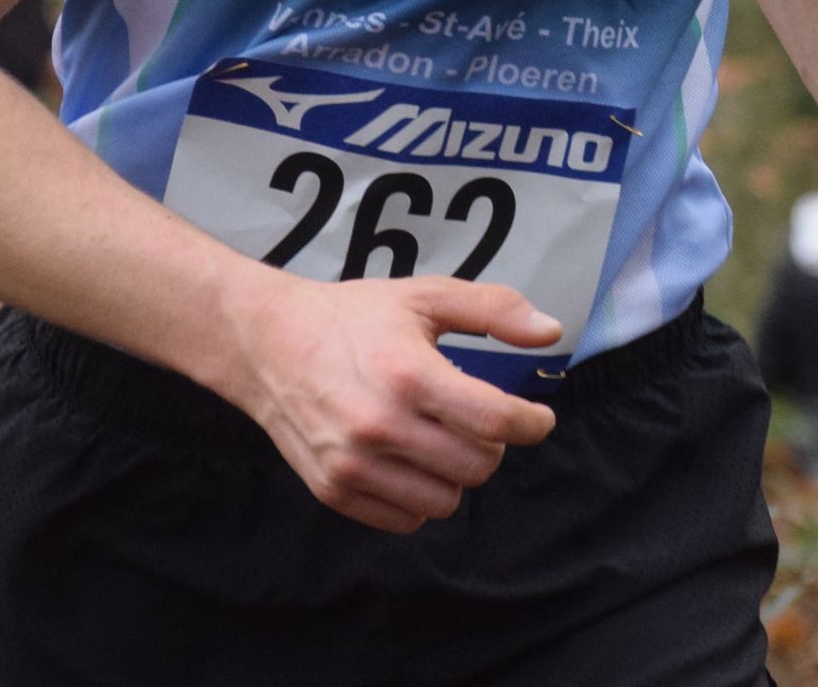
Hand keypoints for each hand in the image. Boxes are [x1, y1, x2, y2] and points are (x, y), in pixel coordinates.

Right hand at [213, 272, 561, 532]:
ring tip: (438, 438)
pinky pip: (406, 519)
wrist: (266, 344)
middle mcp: (380, 426)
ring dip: (455, 473)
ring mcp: (354, 465)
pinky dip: (418, 495)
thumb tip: (550, 331)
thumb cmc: (351, 318)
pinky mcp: (334, 491)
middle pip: (478, 466)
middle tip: (476, 420)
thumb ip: (493, 310)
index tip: (538, 418)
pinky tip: (407, 459)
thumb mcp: (424, 297)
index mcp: (409, 375)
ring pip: (446, 501)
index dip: (532, 423)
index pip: (497, 422)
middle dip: (492, 444)